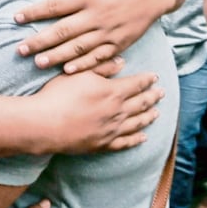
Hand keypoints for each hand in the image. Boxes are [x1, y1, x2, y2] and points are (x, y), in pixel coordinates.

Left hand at [15, 0, 164, 72]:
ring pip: (78, 47)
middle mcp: (96, 14)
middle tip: (20, 50)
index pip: (55, 5)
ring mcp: (108, 31)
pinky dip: (83, 65)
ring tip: (38, 63)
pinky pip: (99, 57)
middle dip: (39, 41)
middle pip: (63, 30)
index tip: (16, 18)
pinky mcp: (119, 43)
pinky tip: (67, 70)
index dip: (34, 12)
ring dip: (57, 56)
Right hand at [35, 71, 163, 152]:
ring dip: (148, 117)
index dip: (147, 80)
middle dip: (152, 97)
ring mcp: (111, 130)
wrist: (45, 123)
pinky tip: (143, 137)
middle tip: (161, 93)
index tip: (155, 77)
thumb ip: (102, 67)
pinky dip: (136, 139)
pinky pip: (125, 142)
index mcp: (112, 91)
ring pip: (136, 123)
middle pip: (140, 103)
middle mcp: (117, 111)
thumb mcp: (79, 73)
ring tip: (156, 113)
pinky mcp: (102, 144)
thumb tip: (121, 62)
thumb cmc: (58, 95)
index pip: (136, 84)